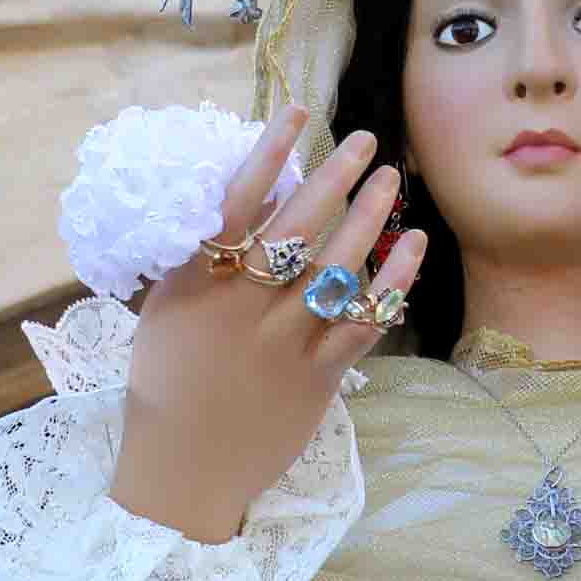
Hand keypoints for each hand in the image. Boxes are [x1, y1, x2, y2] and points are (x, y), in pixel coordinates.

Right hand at [112, 106, 425, 542]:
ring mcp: (286, 344)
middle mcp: (246, 308)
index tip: (298, 112)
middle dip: (337, 176)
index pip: (239, 204)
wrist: (183, 469)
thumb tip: (249, 200)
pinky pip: (364, 321)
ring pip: (339, 268)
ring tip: (391, 179)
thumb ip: (205, 260)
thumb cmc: (167, 383)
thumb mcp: (169, 311)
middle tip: (366, 140)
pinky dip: (393, 281)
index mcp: (201, 286)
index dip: (271, 154)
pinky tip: (412, 245)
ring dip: (370, 217)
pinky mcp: (318, 377)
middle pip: (301, 228)